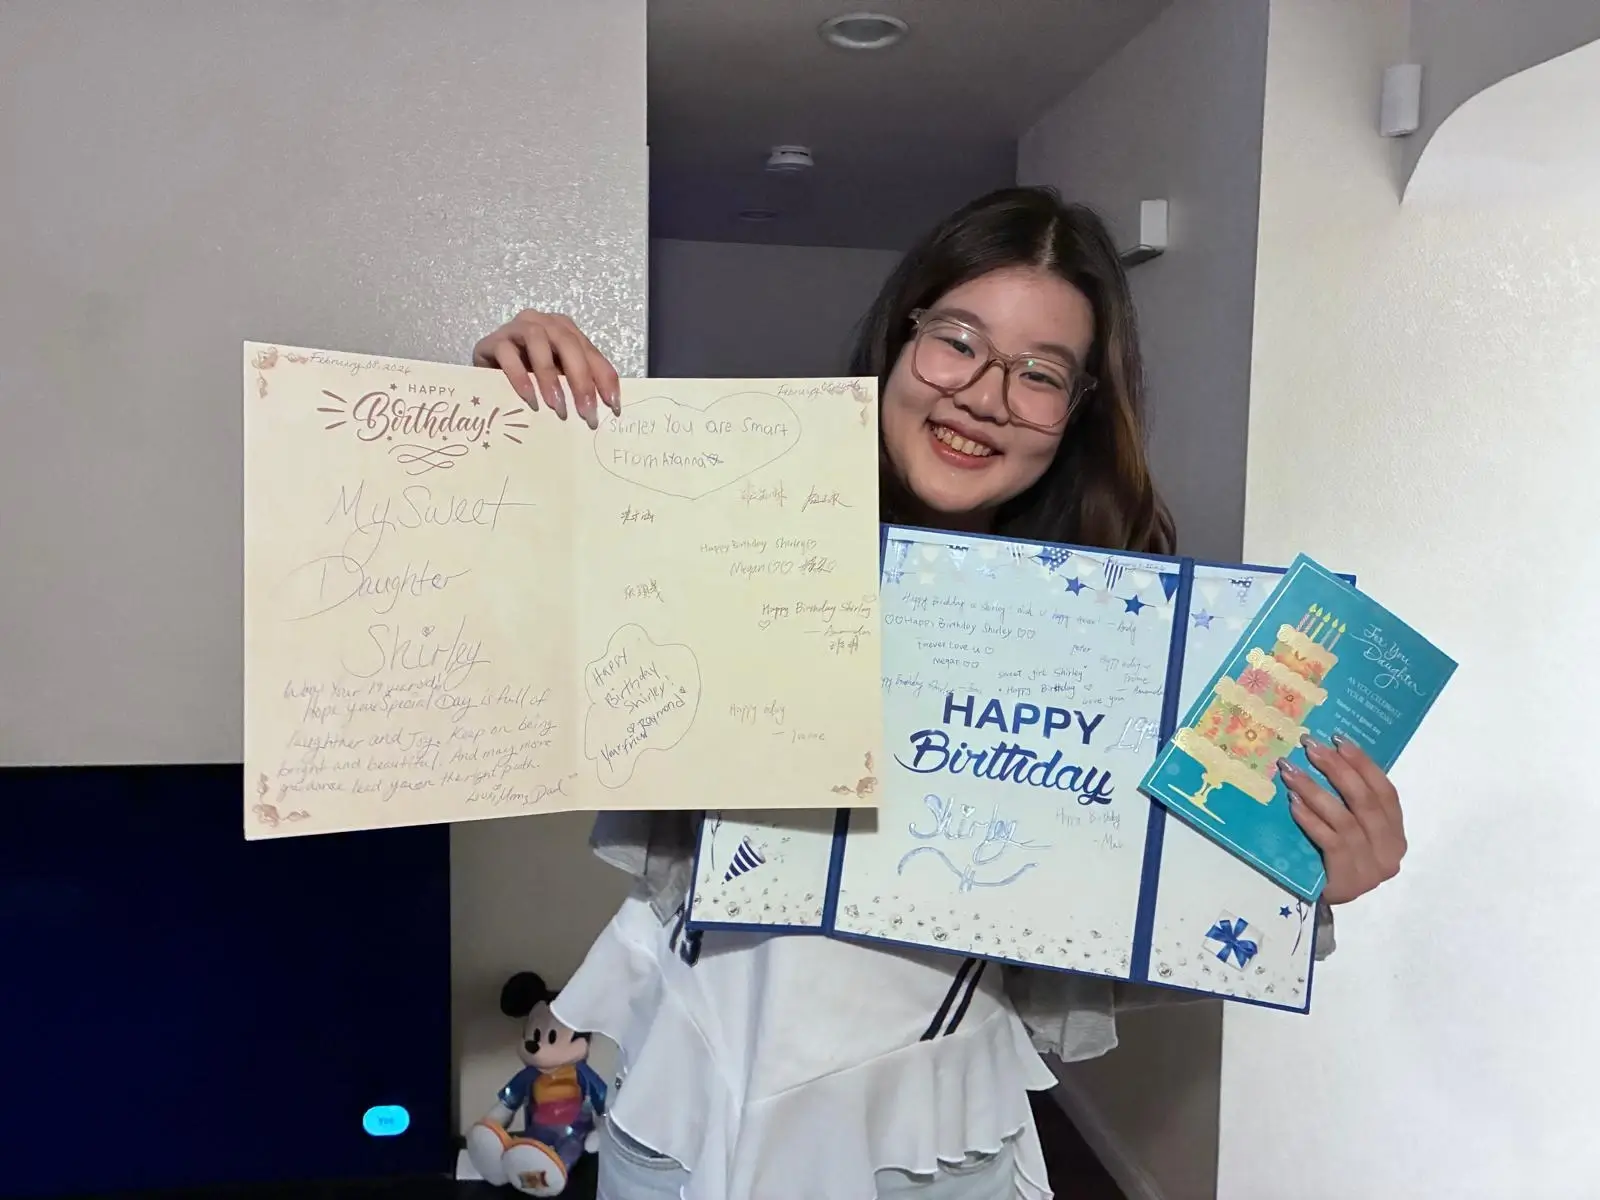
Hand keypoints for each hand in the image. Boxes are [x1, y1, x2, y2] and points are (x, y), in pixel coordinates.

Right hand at [472, 309, 620, 428]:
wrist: (486, 375)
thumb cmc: (528, 377)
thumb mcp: (559, 380)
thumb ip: (578, 385)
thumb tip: (608, 409)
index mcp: (566, 330)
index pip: (591, 352)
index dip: (604, 378)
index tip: (612, 406)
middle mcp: (544, 322)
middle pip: (568, 343)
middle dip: (580, 378)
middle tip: (585, 411)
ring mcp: (517, 328)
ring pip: (537, 340)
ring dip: (550, 375)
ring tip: (556, 406)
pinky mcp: (493, 340)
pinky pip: (506, 352)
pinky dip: (519, 376)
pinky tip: (529, 398)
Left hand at [1279, 735, 1405, 904]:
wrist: (1320, 901)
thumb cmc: (1333, 859)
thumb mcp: (1352, 831)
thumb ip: (1351, 804)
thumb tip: (1329, 755)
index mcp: (1396, 834)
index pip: (1385, 792)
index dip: (1363, 764)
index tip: (1339, 739)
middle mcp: (1390, 850)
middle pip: (1365, 801)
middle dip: (1337, 769)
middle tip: (1311, 747)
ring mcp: (1371, 867)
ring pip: (1344, 818)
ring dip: (1315, 790)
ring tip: (1291, 771)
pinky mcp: (1348, 878)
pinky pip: (1329, 840)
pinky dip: (1310, 818)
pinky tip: (1293, 802)